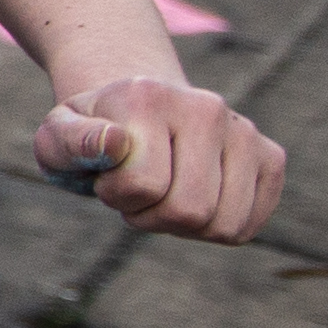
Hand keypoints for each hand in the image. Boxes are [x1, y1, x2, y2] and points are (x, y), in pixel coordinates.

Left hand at [35, 78, 283, 242]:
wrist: (132, 109)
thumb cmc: (90, 134)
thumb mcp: (57, 137)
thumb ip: (70, 141)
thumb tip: (113, 142)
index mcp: (149, 97)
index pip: (143, 185)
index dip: (117, 196)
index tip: (107, 177)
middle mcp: (206, 107)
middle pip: (189, 210)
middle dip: (150, 216)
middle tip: (135, 191)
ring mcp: (243, 130)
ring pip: (222, 224)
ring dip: (182, 226)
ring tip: (162, 194)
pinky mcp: (269, 156)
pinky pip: (246, 226)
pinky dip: (213, 230)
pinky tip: (193, 200)